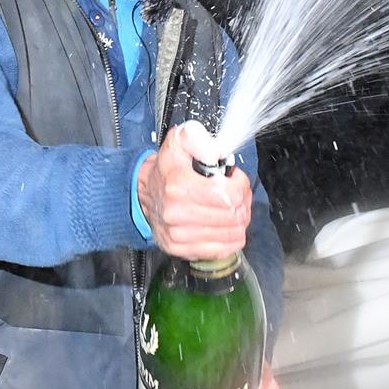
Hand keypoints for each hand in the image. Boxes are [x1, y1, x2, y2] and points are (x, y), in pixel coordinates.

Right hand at [137, 121, 250, 259]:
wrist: (145, 193)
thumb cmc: (168, 169)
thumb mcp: (179, 141)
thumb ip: (198, 139)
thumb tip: (216, 152)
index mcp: (179, 187)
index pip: (228, 197)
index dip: (240, 186)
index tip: (235, 178)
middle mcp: (177, 214)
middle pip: (233, 217)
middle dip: (243, 202)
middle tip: (237, 193)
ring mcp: (179, 235)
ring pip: (232, 235)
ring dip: (240, 220)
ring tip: (231, 207)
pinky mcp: (181, 249)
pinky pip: (222, 250)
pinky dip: (231, 238)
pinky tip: (225, 225)